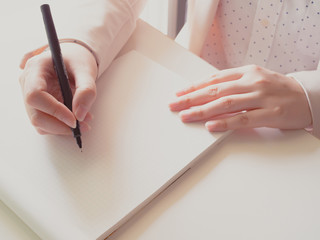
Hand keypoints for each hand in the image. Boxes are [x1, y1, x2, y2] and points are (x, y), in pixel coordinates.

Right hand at [19, 43, 97, 134]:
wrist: (75, 58)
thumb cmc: (77, 59)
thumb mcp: (86, 70)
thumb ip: (86, 90)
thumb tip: (80, 114)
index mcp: (36, 68)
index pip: (35, 95)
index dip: (54, 110)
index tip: (74, 119)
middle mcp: (28, 83)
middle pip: (35, 114)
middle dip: (59, 125)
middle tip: (82, 126)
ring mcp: (31, 96)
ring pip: (40, 122)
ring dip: (62, 128)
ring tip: (84, 122)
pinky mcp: (39, 106)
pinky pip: (46, 123)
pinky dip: (62, 126)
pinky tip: (77, 119)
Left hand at [169, 65, 311, 131]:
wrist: (309, 96)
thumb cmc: (278, 89)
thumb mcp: (255, 80)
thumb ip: (234, 84)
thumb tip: (208, 93)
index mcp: (247, 72)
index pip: (215, 79)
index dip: (195, 87)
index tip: (179, 94)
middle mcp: (252, 82)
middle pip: (215, 91)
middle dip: (191, 98)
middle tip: (174, 105)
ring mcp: (262, 97)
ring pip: (226, 104)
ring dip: (202, 110)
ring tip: (186, 116)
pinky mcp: (271, 113)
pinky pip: (243, 118)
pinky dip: (225, 122)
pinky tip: (210, 125)